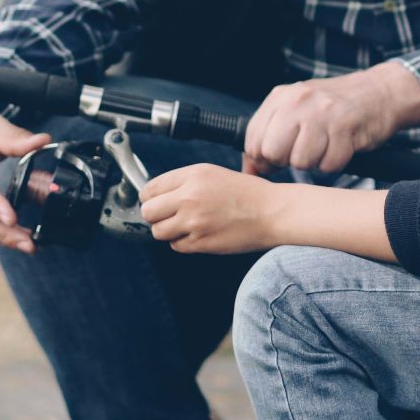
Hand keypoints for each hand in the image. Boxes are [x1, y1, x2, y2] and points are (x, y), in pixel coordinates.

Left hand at [140, 163, 284, 253]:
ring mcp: (194, 221)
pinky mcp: (200, 242)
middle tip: (168, 216)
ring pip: (158, 231)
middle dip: (155, 215)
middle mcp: (190, 197)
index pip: (149, 189)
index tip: (156, 202)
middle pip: (148, 212)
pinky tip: (199, 234)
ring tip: (185, 225)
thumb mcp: (212, 174)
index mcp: (192, 175)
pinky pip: (175, 246)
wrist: (271, 212)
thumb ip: (183, 182)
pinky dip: (183, 242)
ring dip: (167, 231)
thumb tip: (157, 195)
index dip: (150, 198)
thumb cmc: (245, 193)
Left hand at [242, 61, 419, 175]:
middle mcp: (298, 101)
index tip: (278, 160)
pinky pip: (329, 165)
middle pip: (272, 152)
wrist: (380, 91)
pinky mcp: (345, 129)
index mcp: (281, 97)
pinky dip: (335, 163)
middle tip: (304, 151)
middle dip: (286, 161)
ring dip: (314, 163)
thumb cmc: (335, 106)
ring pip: (300, 162)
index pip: (253, 140)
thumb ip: (269, 135)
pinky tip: (341, 147)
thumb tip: (249, 170)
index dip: (263, 159)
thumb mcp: (296, 110)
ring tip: (325, 146)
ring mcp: (322, 114)